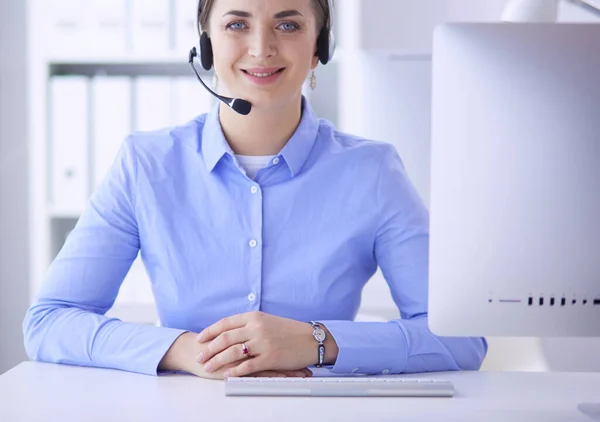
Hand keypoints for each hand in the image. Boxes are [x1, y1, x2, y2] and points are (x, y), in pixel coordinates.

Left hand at [195, 312, 337, 376]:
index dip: (210, 331)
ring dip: (217, 360)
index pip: (226, 323)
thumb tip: (230, 331)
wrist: (310, 339)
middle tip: (199, 356)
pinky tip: (227, 374)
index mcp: (255, 317)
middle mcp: (256, 328)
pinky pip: (247, 366)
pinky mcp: (269, 358)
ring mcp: (263, 343)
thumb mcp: (268, 321)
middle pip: (225, 338)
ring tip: (208, 366)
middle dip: (209, 348)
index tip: (200, 338)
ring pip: (232, 352)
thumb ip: (249, 324)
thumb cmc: (289, 331)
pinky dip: (234, 371)